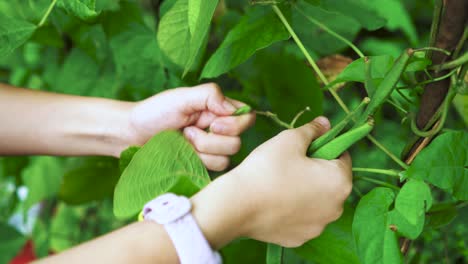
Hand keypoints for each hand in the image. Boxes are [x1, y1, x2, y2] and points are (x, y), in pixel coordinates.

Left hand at [127, 83, 254, 170]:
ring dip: (203, 149)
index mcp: (219, 110)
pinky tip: (184, 153)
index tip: (212, 122)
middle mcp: (220, 130)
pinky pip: (214, 169)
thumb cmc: (156, 112)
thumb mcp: (182, 97)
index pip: (247, 118)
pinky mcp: (202, 165)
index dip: (235, 124)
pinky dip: (199, 161)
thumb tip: (232, 110)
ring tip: (183, 140)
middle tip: (189, 130)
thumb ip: (210, 95)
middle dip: (212, 139)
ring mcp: (211, 149)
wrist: (133, 134)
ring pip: (227, 157)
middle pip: (238, 142)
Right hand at [195, 117, 351, 247]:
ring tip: (280, 183)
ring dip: (307, 191)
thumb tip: (325, 123)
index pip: (343, 157)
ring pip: (317, 202)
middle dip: (316, 170)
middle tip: (290, 163)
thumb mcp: (290, 139)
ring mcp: (318, 227)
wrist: (237, 206)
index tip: (305, 147)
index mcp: (340, 182)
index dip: (325, 147)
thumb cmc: (266, 169)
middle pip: (331, 181)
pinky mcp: (299, 239)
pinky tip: (275, 202)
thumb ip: (312, 129)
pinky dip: (293, 210)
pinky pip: (302, 218)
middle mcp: (336, 209)